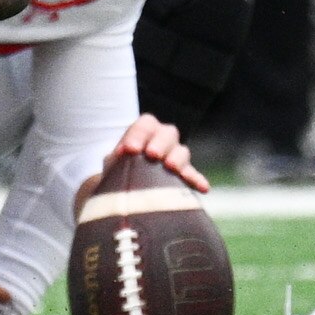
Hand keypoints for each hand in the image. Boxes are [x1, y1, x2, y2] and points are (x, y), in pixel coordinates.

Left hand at [75, 116, 208, 208]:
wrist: (124, 190)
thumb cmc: (117, 174)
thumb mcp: (112, 166)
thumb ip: (114, 161)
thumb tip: (120, 159)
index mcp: (145, 132)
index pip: (146, 124)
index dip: (138, 134)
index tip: (129, 150)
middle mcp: (163, 140)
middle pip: (168, 133)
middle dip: (160, 143)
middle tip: (152, 155)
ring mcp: (176, 157)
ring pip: (182, 151)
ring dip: (178, 158)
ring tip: (170, 167)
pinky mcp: (184, 176)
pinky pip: (193, 176)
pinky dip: (197, 180)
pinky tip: (202, 188)